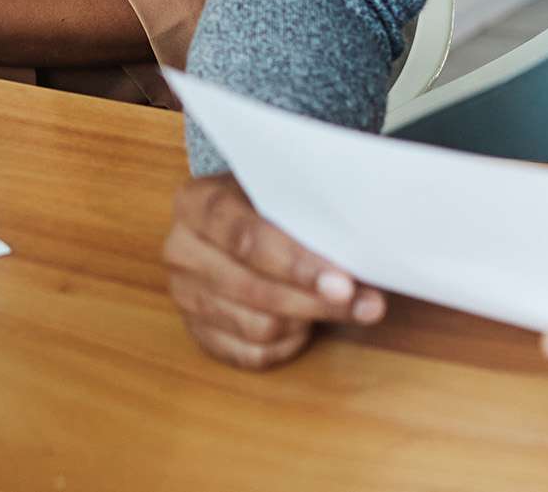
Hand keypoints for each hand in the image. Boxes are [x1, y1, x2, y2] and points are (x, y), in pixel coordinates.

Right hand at [164, 174, 385, 369]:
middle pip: (254, 289)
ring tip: (336, 308)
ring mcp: (185, 296)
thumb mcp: (276, 193)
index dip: (298, 265)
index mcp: (196, 204)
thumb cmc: (263, 205)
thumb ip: (305, 221)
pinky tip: (306, 325)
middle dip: (315, 301)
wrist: (231, 220)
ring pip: (257, 327)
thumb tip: (360, 263)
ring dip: (306, 322)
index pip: (247, 240)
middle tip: (365, 304)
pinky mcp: (197, 333)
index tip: (343, 284)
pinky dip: (288, 344)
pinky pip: (253, 355)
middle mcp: (181, 251)